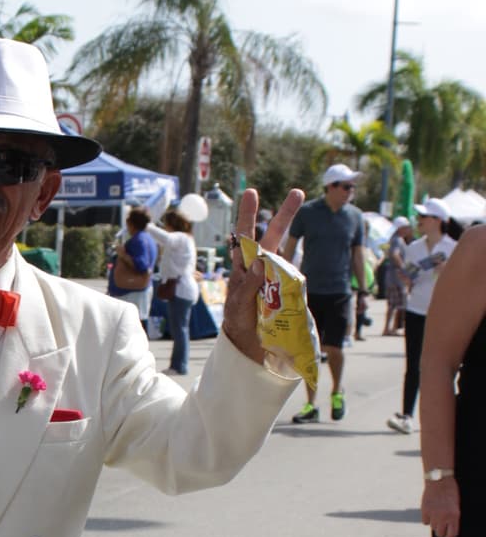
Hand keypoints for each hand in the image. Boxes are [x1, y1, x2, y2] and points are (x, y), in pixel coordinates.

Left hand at [221, 186, 304, 364]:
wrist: (250, 344)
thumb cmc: (239, 320)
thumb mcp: (238, 304)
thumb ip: (248, 284)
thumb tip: (260, 261)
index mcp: (244, 266)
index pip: (245, 236)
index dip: (248, 214)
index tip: (252, 192)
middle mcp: (262, 267)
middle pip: (274, 236)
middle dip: (286, 214)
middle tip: (298, 192)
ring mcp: (278, 277)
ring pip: (287, 259)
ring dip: (292, 262)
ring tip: (279, 281)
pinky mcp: (291, 291)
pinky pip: (297, 283)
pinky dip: (295, 289)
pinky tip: (282, 306)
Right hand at [422, 476, 459, 536]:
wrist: (439, 480)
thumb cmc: (450, 492)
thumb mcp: (456, 506)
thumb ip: (452, 518)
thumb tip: (447, 529)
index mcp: (454, 516)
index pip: (451, 534)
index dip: (450, 536)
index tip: (448, 534)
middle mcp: (444, 517)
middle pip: (440, 534)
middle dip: (441, 531)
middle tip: (441, 526)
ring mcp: (433, 514)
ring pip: (432, 527)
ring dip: (434, 523)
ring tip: (437, 515)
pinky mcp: (425, 511)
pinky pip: (425, 522)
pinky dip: (427, 518)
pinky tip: (430, 512)